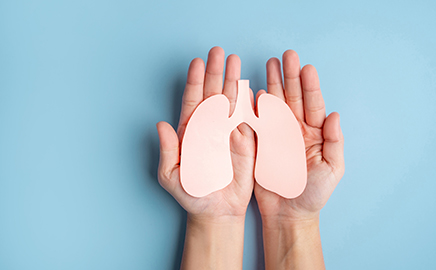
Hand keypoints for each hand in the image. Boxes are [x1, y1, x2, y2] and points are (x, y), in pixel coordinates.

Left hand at [156, 46, 254, 268]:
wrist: (217, 210)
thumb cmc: (192, 193)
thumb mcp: (172, 176)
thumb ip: (168, 151)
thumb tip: (160, 125)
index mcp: (191, 131)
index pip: (193, 100)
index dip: (195, 80)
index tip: (197, 62)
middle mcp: (210, 127)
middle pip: (212, 94)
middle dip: (215, 72)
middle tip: (219, 52)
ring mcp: (229, 132)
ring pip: (231, 101)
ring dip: (233, 81)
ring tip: (236, 62)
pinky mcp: (246, 142)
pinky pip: (249, 119)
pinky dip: (250, 104)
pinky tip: (251, 88)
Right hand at [255, 49, 344, 222]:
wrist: (288, 213)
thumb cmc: (314, 194)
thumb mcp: (332, 169)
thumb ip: (335, 142)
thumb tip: (335, 115)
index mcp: (315, 133)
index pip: (313, 104)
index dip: (310, 86)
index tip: (307, 68)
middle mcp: (296, 129)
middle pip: (293, 97)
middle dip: (289, 76)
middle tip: (287, 56)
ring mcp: (277, 134)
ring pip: (275, 104)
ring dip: (272, 84)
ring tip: (270, 64)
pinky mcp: (261, 143)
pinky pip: (257, 121)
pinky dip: (254, 106)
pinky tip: (253, 90)